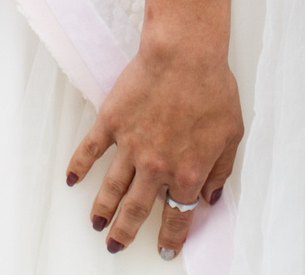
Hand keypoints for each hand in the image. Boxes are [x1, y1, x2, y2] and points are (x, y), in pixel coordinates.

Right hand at [66, 39, 241, 258]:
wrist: (184, 55)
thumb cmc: (212, 88)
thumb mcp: (232, 135)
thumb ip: (221, 171)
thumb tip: (210, 196)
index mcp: (187, 173)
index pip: (177, 216)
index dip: (170, 237)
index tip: (165, 248)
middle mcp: (155, 167)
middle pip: (136, 210)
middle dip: (125, 232)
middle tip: (117, 245)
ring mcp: (130, 146)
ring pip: (112, 188)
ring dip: (103, 209)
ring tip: (96, 223)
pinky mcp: (112, 123)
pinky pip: (90, 151)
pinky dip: (79, 167)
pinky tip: (73, 180)